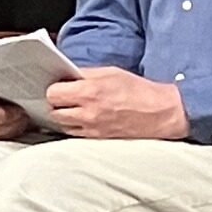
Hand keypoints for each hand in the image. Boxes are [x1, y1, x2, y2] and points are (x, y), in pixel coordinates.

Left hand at [46, 66, 188, 139]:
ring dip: (63, 116)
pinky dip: (73, 126)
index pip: (52, 93)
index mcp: (89, 92)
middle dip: (56, 103)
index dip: (54, 88)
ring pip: (61, 125)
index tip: (59, 85)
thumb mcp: (110, 72)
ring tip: (72, 108)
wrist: (159, 113)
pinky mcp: (96, 139)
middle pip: (53, 111)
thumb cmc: (137, 90)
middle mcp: (87, 113)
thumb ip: (85, 74)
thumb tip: (65, 75)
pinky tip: (81, 118)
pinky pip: (74, 133)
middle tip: (65, 97)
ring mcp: (91, 128)